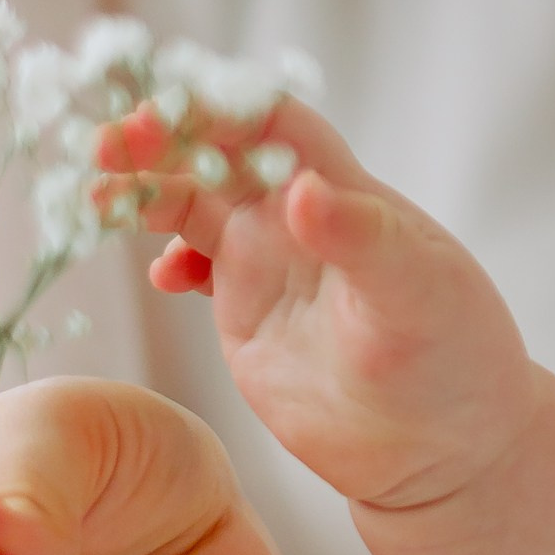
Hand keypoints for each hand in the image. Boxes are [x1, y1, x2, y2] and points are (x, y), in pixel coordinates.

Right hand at [121, 102, 536, 510]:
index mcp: (342, 192)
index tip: (168, 110)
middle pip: (219, 152)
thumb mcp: (417, 296)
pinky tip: (162, 276)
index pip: (273, 124)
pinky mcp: (248, 313)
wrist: (446, 446)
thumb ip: (362, 240)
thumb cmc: (453, 360)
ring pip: (193, 204)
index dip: (221, 108)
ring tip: (100, 199)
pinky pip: (194, 265)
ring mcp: (270, 263)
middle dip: (163, 138)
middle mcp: (299, 218)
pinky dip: (166, 259)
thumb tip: (302, 191)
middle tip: (109, 146)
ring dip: (147, 192)